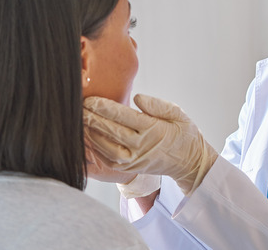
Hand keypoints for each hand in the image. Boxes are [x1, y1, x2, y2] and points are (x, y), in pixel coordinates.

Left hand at [83, 94, 217, 194]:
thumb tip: (137, 97)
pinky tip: (87, 137)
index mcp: (154, 129)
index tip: (91, 99)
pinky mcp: (130, 169)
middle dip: (92, 118)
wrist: (190, 162)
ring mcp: (135, 160)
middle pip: (111, 131)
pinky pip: (108, 159)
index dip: (104, 107)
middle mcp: (142, 146)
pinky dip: (95, 148)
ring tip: (79, 121)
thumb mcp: (178, 114)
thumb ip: (158, 105)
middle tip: (78, 107)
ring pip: (106, 147)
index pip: (124, 116)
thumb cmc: (183, 134)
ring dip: (90, 134)